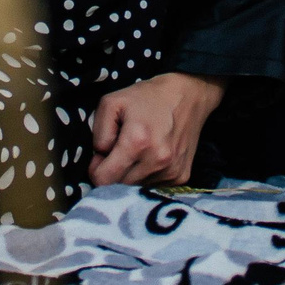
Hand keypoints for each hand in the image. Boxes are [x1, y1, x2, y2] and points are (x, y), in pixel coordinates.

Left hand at [88, 72, 224, 186]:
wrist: (188, 96)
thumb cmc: (147, 97)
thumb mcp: (111, 103)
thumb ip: (98, 134)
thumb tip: (99, 159)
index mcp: (136, 142)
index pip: (103, 179)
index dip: (96, 169)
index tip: (102, 156)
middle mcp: (156, 161)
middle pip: (119, 187)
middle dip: (114, 172)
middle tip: (120, 151)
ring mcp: (171, 171)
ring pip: (136, 188)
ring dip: (131, 174)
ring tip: (138, 151)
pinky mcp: (181, 177)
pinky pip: (153, 186)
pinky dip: (147, 175)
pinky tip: (152, 156)